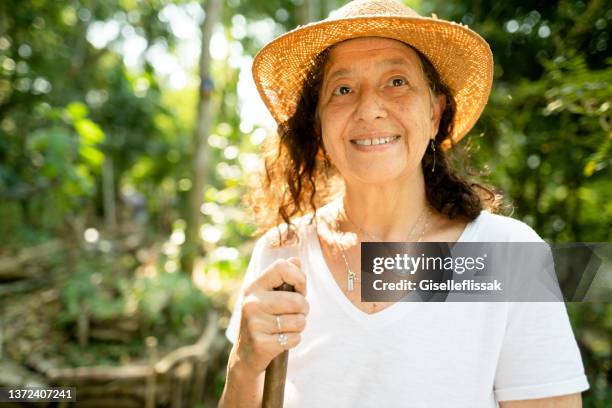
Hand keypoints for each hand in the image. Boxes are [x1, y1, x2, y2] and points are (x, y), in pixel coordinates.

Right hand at [234, 257, 308, 374]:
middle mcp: (251, 303)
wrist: (245, 354)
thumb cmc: (263, 320)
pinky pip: (294, 338)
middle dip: (304, 309)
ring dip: (300, 326)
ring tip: (288, 327)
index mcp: (254, 287)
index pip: (282, 267)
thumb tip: (296, 260)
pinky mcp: (261, 343)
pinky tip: (282, 340)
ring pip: (299, 321)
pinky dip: (294, 340)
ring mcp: (254, 323)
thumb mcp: (268, 296)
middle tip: (298, 313)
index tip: (300, 290)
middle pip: (296, 300)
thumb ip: (283, 277)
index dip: (299, 278)